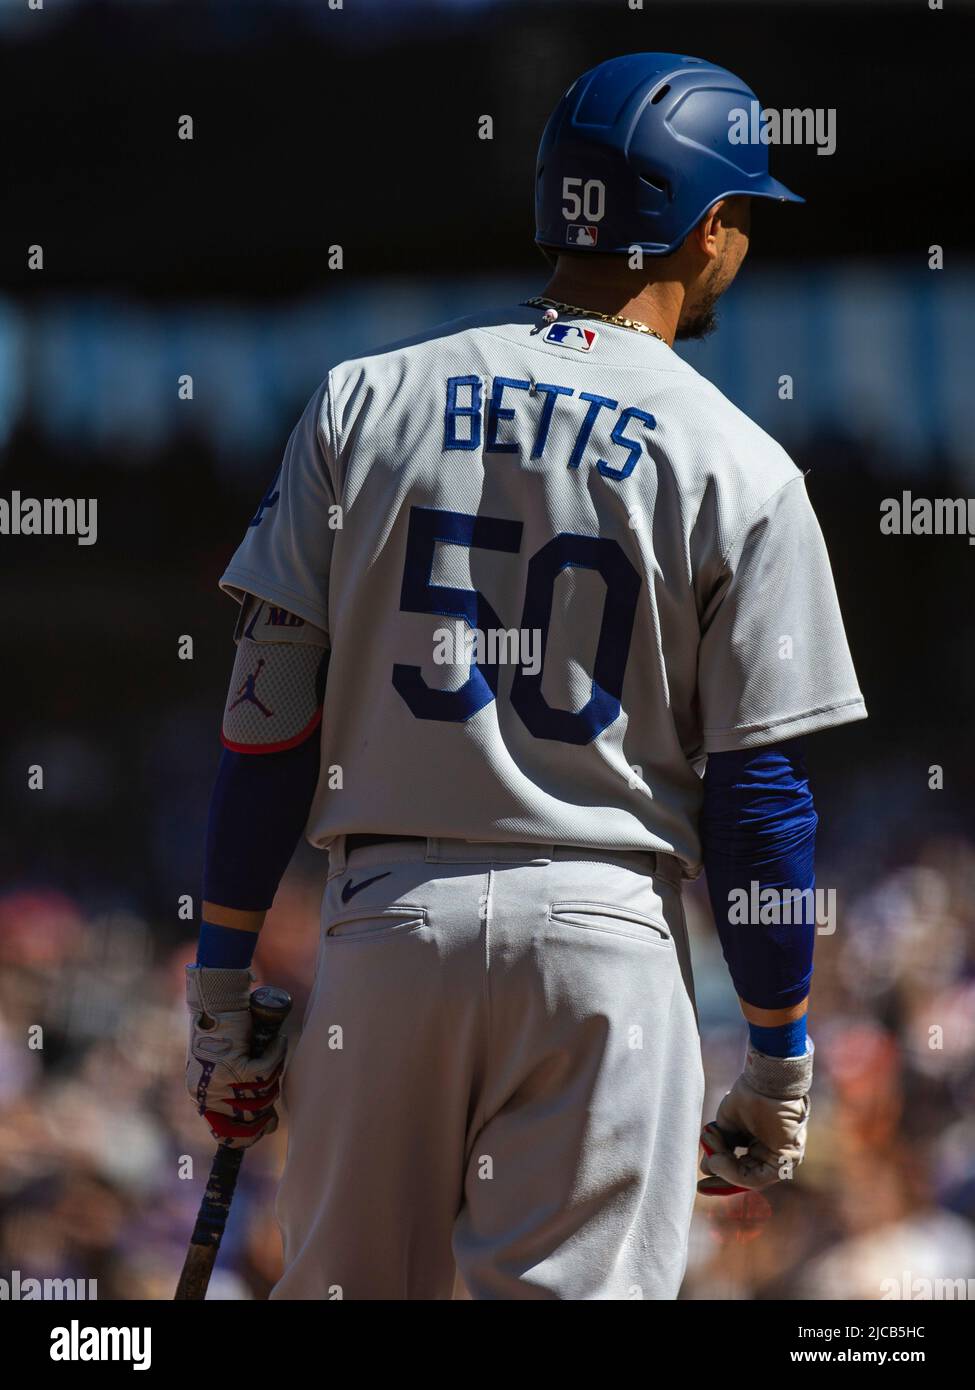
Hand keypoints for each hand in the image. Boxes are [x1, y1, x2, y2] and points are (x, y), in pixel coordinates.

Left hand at [185, 966, 286, 1148]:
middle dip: (267, 1108)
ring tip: (273, 1054)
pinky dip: (276, 1056)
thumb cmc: (225, 1031)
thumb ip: (242, 1094)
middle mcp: (207, 1094)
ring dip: (273, 1075)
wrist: (216, 1000)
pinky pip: (266, 1072)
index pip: (226, 1133)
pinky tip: (277, 1042)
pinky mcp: (233, 1065)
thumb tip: (270, 1127)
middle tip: (275, 1091)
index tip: (268, 1128)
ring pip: (262, 1094)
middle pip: (250, 1116)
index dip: (249, 1135)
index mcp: (202, 1097)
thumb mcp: (230, 1069)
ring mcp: (220, 1081)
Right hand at [698, 1040, 812, 1195]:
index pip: (742, 1171)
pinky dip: (734, 1172)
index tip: (702, 1183)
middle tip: (701, 1185)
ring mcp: (781, 1160)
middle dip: (722, 1180)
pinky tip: (719, 1160)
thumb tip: (706, 1166)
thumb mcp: (728, 1126)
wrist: (764, 1082)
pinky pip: (758, 1177)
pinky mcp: (786, 1160)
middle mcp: (773, 1156)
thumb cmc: (748, 1098)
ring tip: (711, 1158)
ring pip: (750, 1180)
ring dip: (725, 1171)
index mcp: (762, 1148)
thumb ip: (721, 1147)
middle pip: (746, 1178)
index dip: (721, 1177)